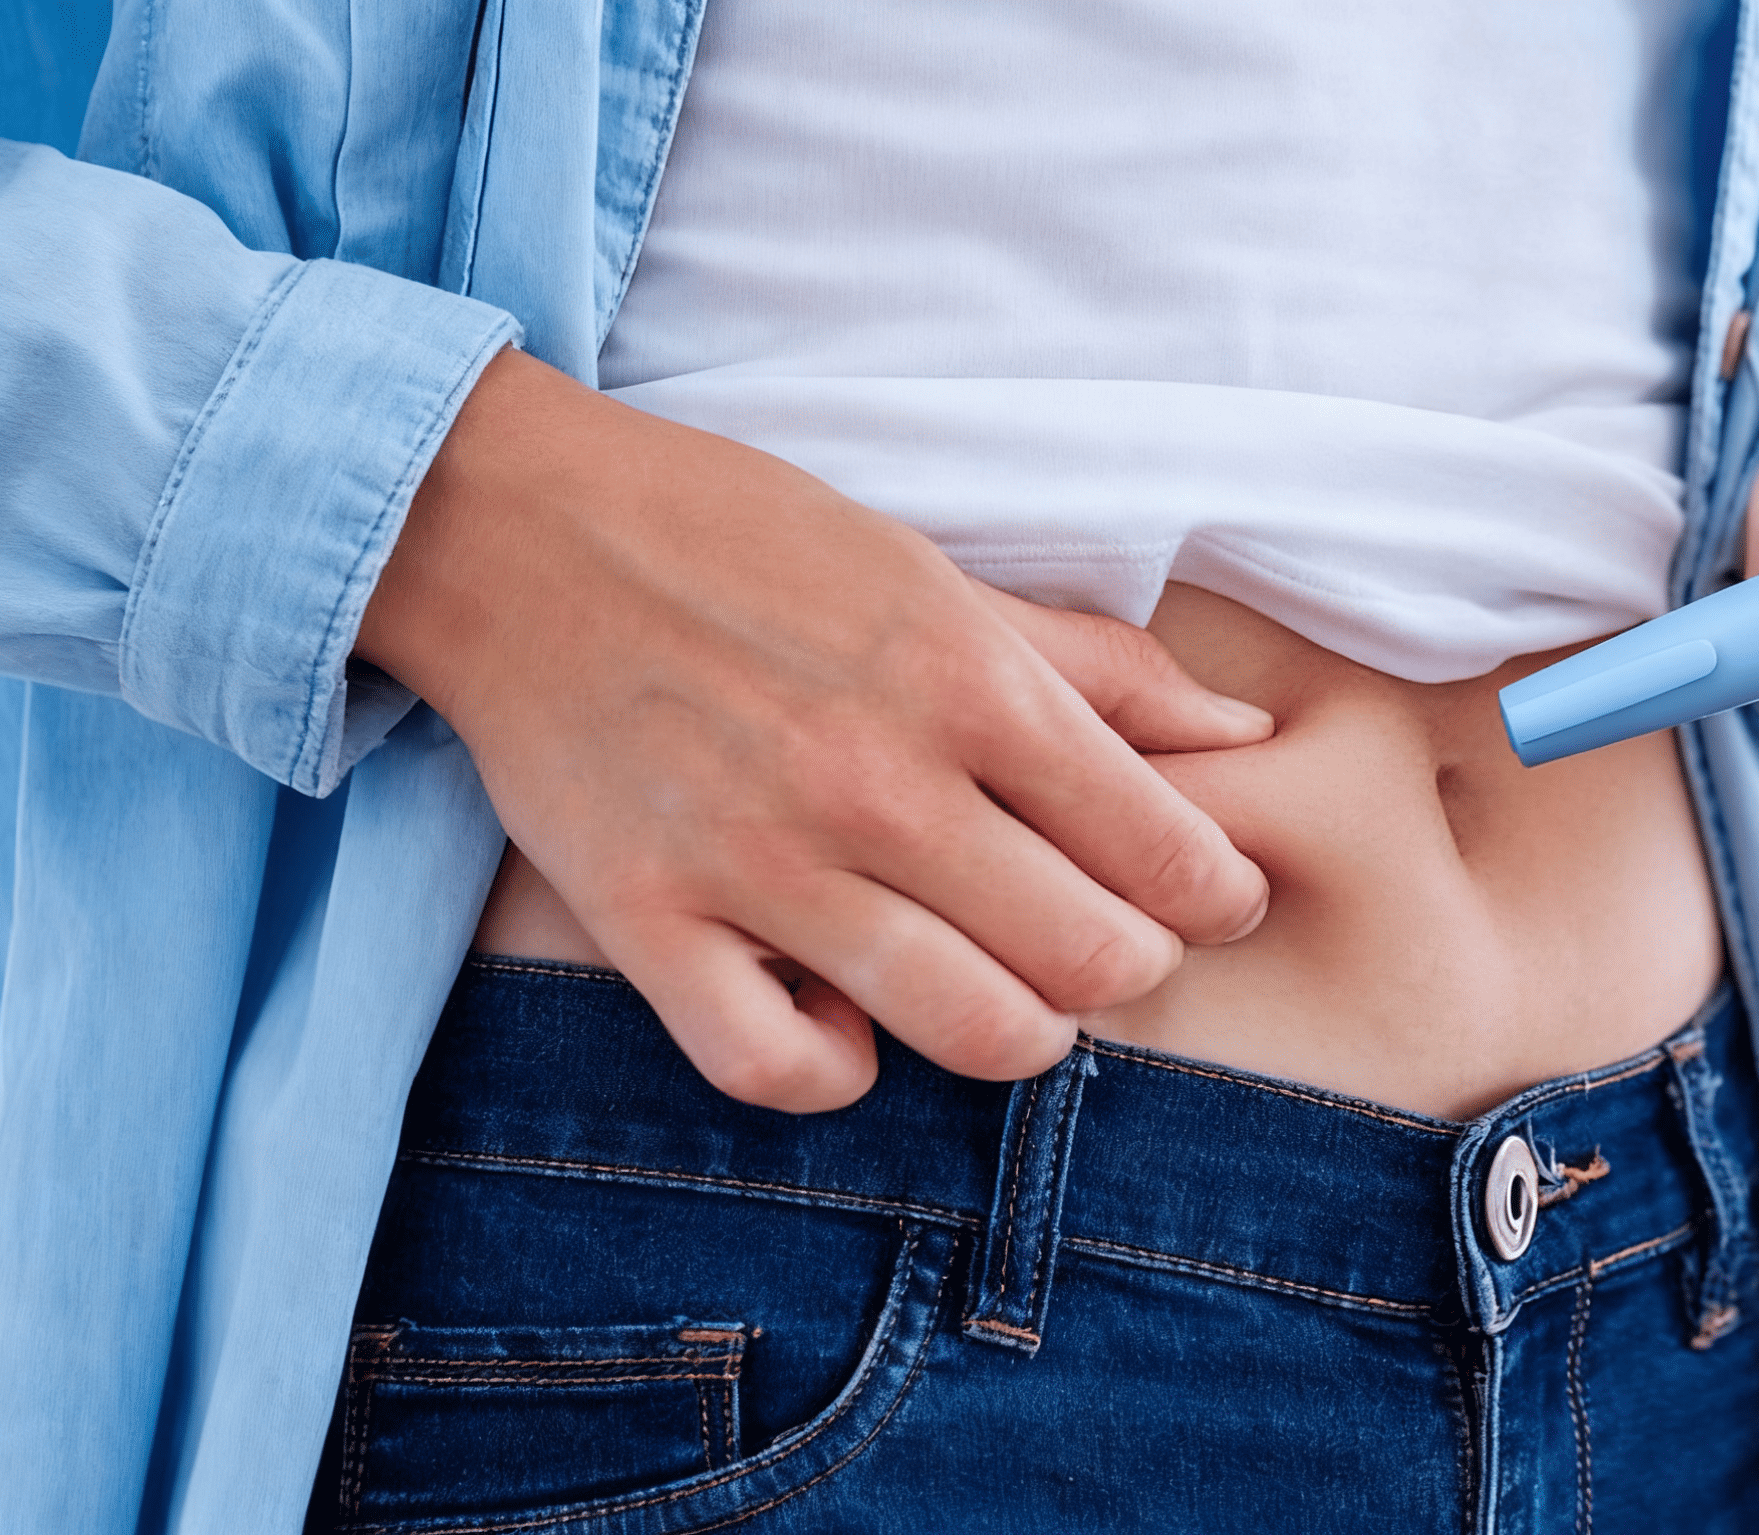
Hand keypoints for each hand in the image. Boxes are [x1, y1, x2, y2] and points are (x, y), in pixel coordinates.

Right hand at [360, 349, 1272, 1110]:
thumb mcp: (939, 574)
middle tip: (1099, 936)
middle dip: (1129, 966)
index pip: (1167, 853)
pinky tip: (846, 1017)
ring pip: (972, 1031)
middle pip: (1093, 962)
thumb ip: (1097, 669)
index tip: (1207, 896)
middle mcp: (882, 784)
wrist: (517, 529)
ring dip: (1018, 1029)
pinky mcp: (647, 923)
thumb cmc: (745, 542)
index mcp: (970, 683)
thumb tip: (1242, 738)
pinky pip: (781, 1071)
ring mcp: (762, 864)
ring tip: (1001, 985)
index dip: (1218, 896)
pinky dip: (836, 1070)